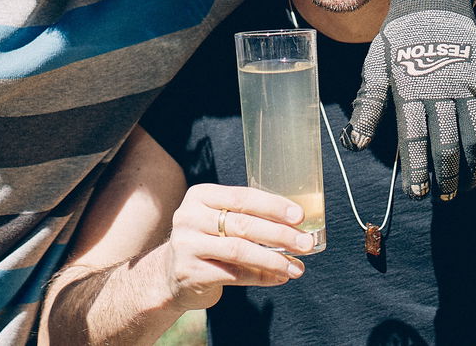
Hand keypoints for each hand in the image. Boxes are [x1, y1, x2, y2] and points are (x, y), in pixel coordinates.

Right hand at [147, 184, 310, 314]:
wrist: (169, 275)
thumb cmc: (206, 242)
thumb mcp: (218, 221)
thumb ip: (247, 218)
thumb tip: (295, 227)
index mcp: (200, 196)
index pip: (242, 197)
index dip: (273, 206)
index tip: (300, 216)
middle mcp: (189, 217)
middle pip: (243, 224)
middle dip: (280, 234)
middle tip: (306, 243)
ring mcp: (187, 245)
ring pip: (239, 250)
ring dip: (274, 259)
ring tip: (297, 267)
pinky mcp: (190, 272)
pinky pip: (233, 274)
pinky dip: (260, 277)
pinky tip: (278, 277)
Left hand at [341, 0, 475, 199]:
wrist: (434, 1)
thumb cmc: (398, 39)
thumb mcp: (376, 66)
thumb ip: (370, 106)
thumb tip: (355, 143)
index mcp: (410, 87)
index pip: (414, 138)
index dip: (416, 169)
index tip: (416, 192)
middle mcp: (442, 88)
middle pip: (447, 142)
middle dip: (446, 174)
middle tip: (445, 196)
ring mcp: (469, 84)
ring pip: (474, 135)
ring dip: (471, 165)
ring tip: (466, 186)